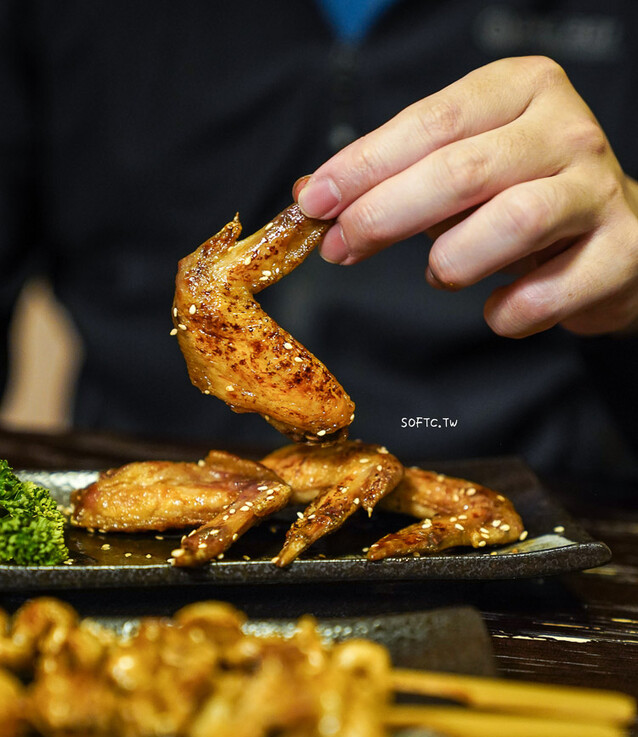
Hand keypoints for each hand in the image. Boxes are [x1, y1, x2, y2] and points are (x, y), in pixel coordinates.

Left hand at [295, 56, 637, 337]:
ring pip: (512, 222)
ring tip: (440, 272)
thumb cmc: (525, 196)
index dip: (364, 165)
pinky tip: (495, 308)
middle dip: (386, 214)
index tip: (315, 201)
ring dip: (453, 261)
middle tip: (343, 246)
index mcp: (521, 90)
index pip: (431, 122)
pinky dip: (506, 312)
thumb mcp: (460, 170)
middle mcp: (566, 129)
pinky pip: (545, 293)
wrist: (617, 237)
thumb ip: (394, 177)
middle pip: (462, 170)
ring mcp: (598, 190)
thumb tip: (311, 195)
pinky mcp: (620, 253)